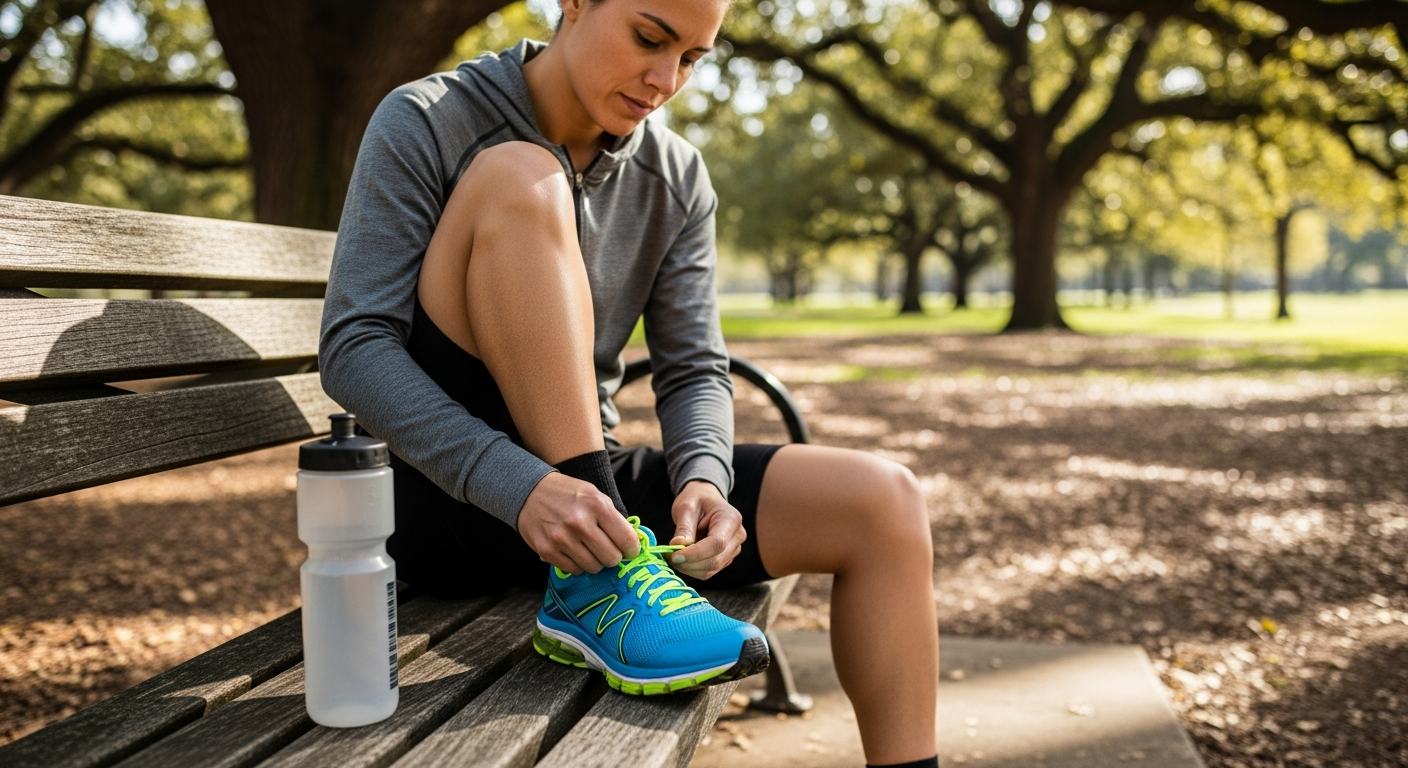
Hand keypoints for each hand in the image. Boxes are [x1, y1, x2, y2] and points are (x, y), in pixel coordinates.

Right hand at [518, 472, 639, 574]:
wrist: (530, 492)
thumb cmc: (568, 494)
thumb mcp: (595, 495)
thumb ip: (614, 518)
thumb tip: (632, 543)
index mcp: (596, 505)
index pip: (626, 540)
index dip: (632, 549)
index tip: (629, 550)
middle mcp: (579, 522)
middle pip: (611, 558)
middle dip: (612, 556)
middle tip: (606, 549)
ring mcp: (562, 538)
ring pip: (594, 568)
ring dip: (594, 561)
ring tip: (587, 548)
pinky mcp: (547, 551)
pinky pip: (574, 570)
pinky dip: (577, 564)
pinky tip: (573, 550)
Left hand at [668, 480, 743, 579]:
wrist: (705, 500)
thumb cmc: (696, 500)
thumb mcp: (686, 507)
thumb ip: (684, 528)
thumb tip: (677, 546)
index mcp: (731, 519)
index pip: (717, 543)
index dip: (695, 554)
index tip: (674, 556)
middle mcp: (737, 536)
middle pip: (716, 560)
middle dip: (690, 563)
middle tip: (669, 557)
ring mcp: (734, 549)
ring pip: (712, 569)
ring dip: (690, 568)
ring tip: (674, 557)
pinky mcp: (726, 558)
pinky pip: (709, 571)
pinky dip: (693, 569)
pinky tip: (682, 559)